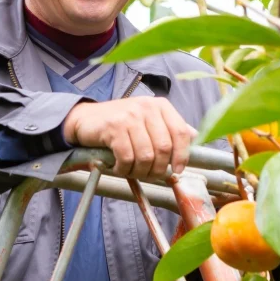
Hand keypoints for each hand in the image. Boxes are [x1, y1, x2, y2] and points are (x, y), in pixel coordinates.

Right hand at [62, 97, 196, 178]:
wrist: (85, 119)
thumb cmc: (119, 124)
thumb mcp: (147, 121)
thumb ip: (169, 128)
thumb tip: (194, 137)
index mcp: (160, 106)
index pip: (181, 133)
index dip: (182, 156)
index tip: (177, 170)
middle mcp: (147, 107)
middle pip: (164, 148)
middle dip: (158, 169)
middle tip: (148, 175)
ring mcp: (130, 115)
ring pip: (146, 156)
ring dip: (139, 171)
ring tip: (131, 171)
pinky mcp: (114, 126)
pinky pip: (127, 157)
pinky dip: (124, 169)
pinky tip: (118, 167)